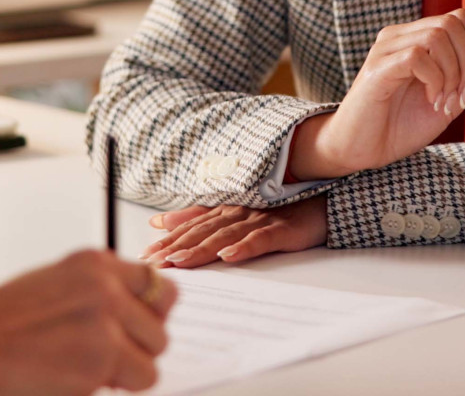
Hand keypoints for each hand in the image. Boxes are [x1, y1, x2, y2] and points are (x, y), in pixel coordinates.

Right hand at [0, 250, 177, 395]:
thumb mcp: (53, 285)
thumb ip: (95, 290)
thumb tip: (129, 308)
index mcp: (92, 262)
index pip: (152, 278)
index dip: (151, 306)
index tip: (143, 320)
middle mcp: (104, 284)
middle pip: (161, 316)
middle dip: (143, 339)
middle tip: (116, 353)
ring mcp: (107, 319)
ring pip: (154, 352)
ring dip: (132, 367)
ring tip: (95, 368)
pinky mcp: (103, 356)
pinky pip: (141, 379)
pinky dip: (118, 388)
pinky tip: (86, 380)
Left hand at [140, 196, 327, 268]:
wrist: (319, 202)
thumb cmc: (275, 211)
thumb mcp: (232, 214)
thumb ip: (196, 216)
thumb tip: (160, 221)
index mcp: (223, 211)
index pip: (190, 227)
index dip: (167, 240)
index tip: (145, 255)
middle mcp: (236, 212)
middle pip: (201, 232)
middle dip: (174, 248)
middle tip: (152, 263)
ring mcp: (258, 220)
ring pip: (224, 236)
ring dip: (200, 249)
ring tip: (180, 261)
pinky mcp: (280, 229)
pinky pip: (259, 239)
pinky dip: (243, 247)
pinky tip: (229, 256)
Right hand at [292, 8, 464, 178]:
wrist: (361, 149)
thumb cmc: (399, 126)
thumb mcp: (449, 102)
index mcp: (414, 40)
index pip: (458, 17)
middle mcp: (398, 37)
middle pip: (451, 22)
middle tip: (463, 97)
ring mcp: (385, 49)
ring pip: (436, 36)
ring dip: (453, 73)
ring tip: (445, 101)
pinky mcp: (378, 68)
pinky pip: (418, 55)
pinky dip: (435, 79)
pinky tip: (430, 99)